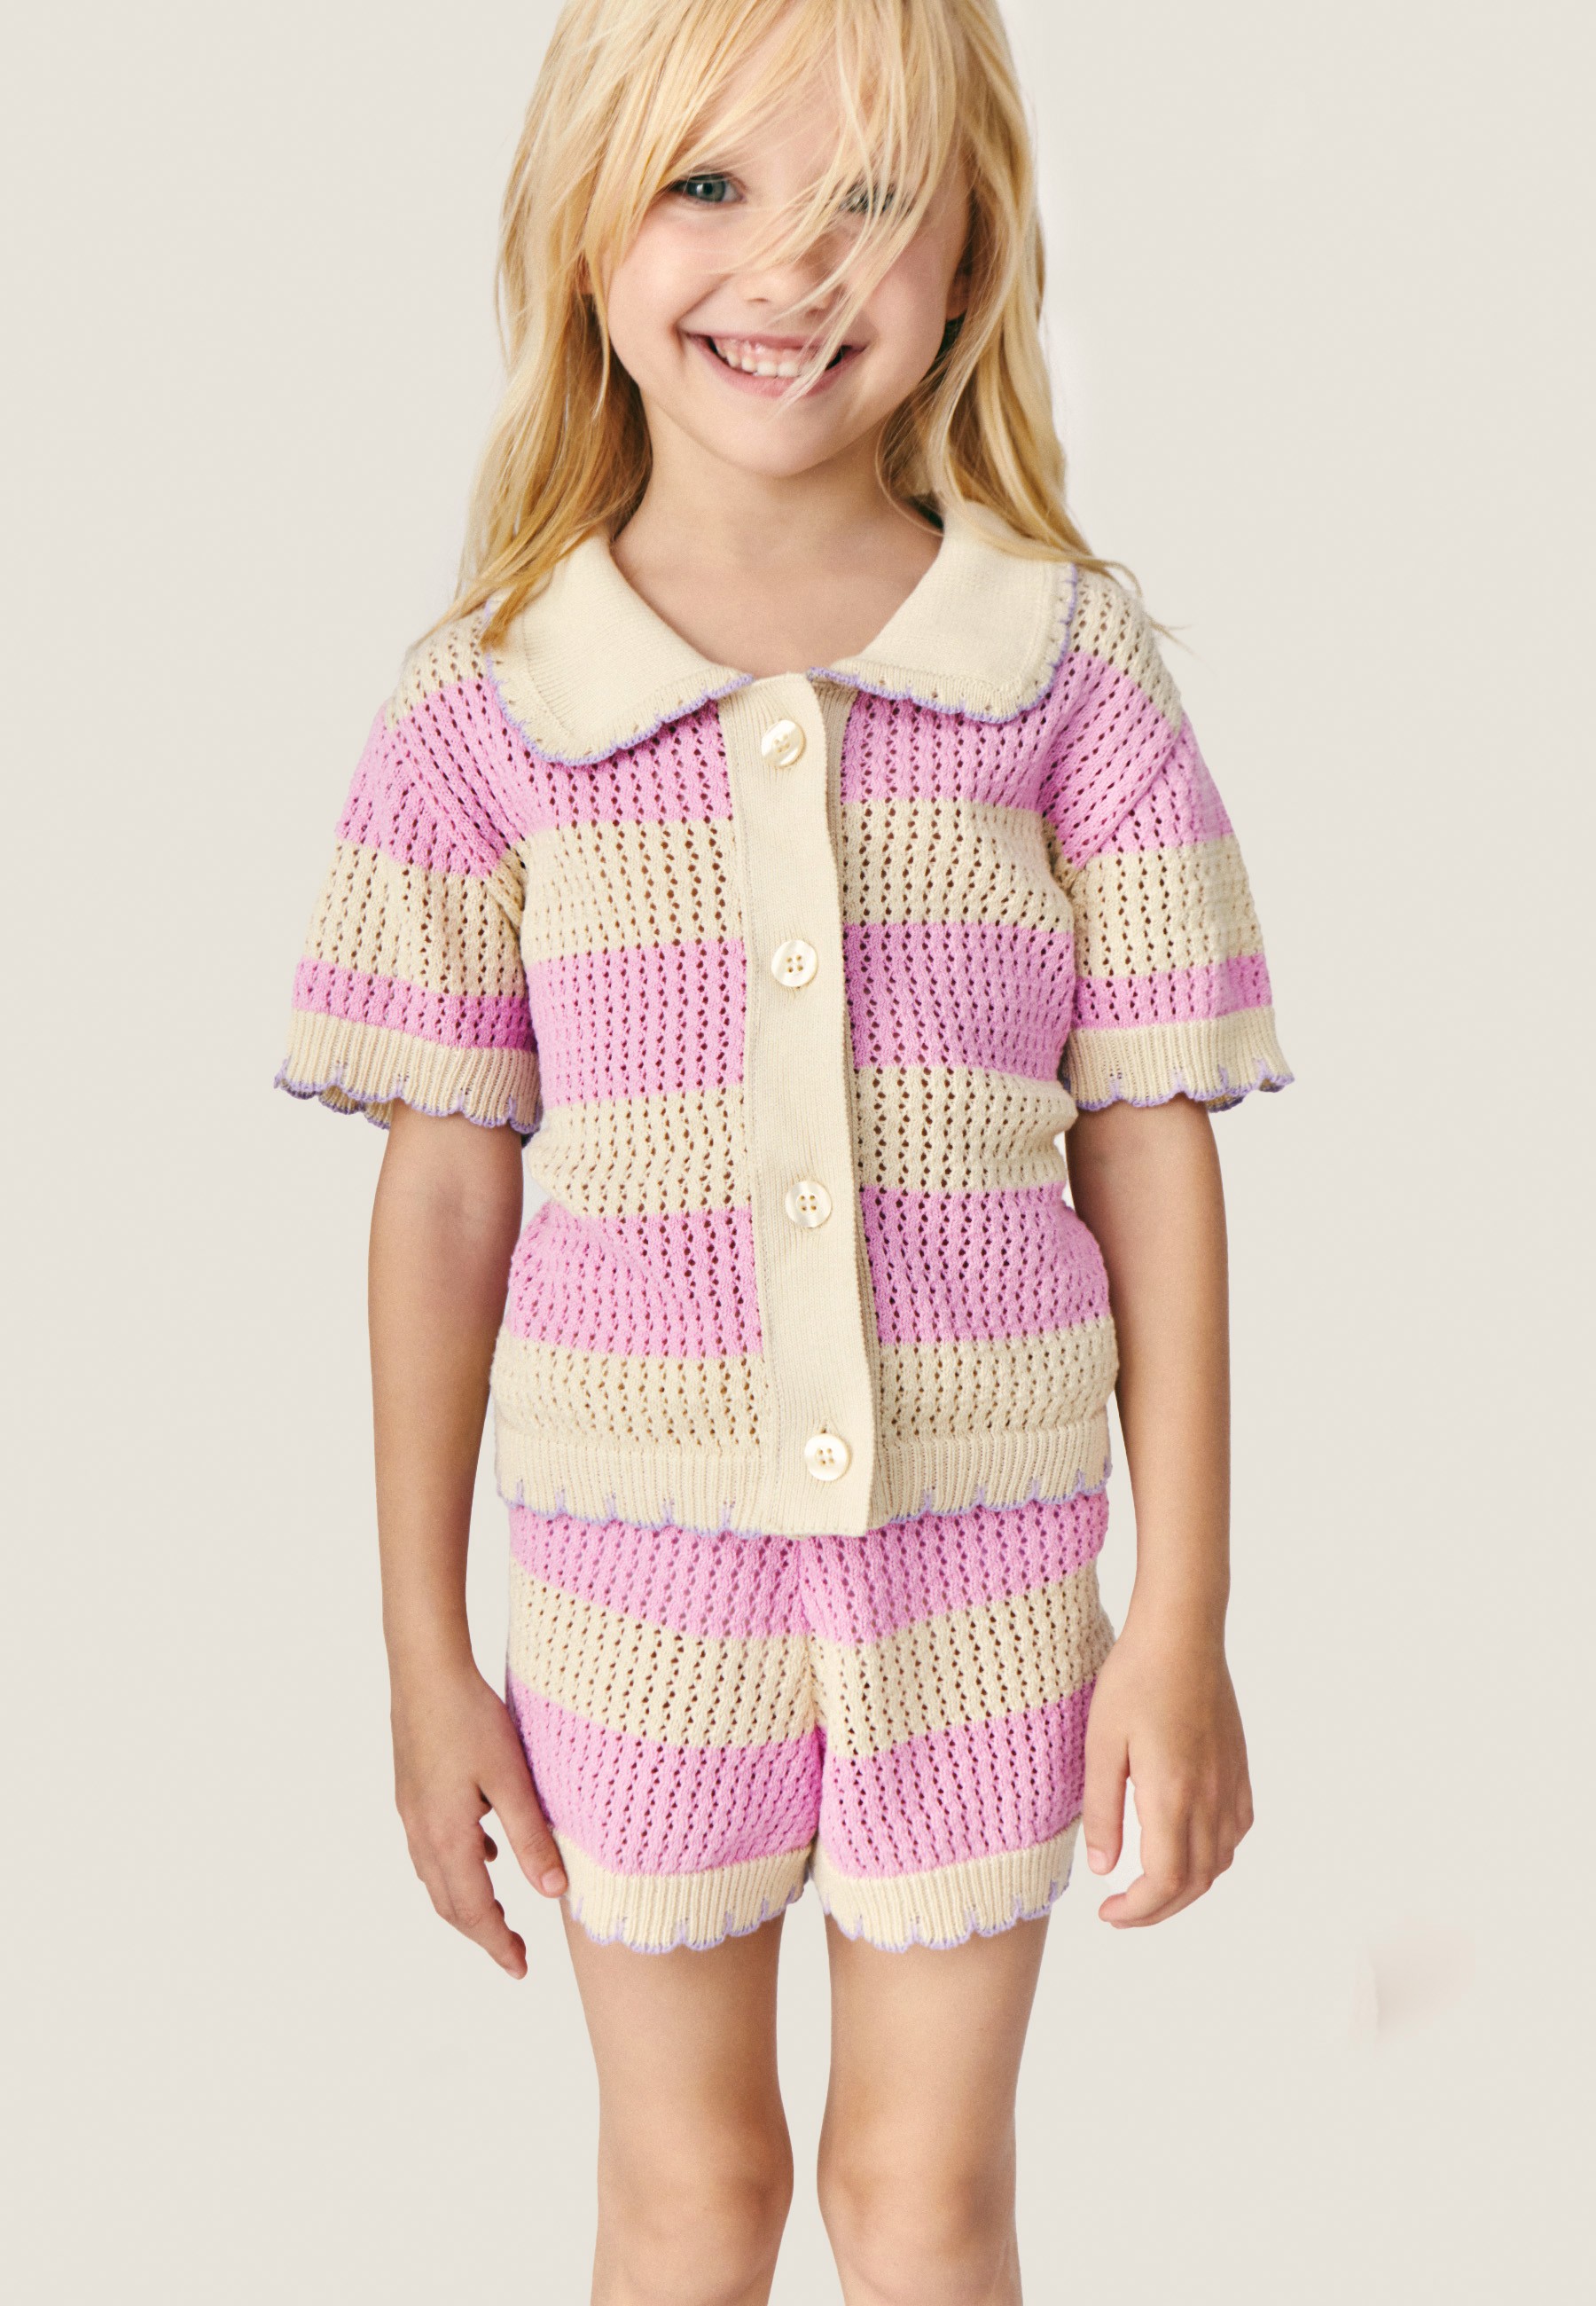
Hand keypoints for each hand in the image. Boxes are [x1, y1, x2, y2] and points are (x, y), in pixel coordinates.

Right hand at [390, 1657, 567, 1975]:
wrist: (425, 1671)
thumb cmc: (471, 1718)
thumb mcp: (512, 1779)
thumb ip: (531, 1838)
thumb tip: (554, 1893)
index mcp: (448, 1837)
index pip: (474, 1911)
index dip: (497, 1945)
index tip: (520, 1968)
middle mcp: (423, 1832)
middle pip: (449, 1904)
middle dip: (481, 1933)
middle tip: (513, 1952)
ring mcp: (412, 1812)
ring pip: (437, 1878)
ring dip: (466, 1903)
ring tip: (499, 1913)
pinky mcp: (412, 1792)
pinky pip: (432, 1848)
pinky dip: (457, 1866)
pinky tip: (484, 1849)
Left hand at [1079, 1614, 1253, 1926]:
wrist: (1183, 1632)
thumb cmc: (1135, 1679)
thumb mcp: (1101, 1742)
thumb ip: (1102, 1810)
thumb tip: (1103, 1869)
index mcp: (1171, 1793)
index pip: (1165, 1880)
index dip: (1138, 1911)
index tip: (1108, 1913)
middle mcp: (1209, 1797)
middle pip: (1196, 1882)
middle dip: (1158, 1909)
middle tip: (1121, 1912)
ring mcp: (1230, 1783)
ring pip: (1220, 1861)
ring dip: (1187, 1887)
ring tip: (1149, 1886)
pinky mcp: (1238, 1768)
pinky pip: (1235, 1831)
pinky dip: (1213, 1856)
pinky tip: (1187, 1846)